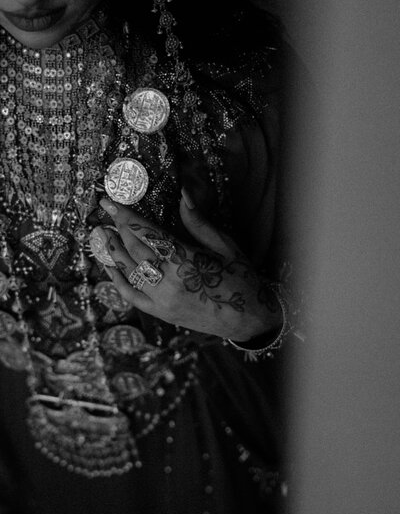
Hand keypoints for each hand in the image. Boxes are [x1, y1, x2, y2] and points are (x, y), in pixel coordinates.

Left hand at [96, 189, 281, 341]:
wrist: (249, 319)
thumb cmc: (241, 278)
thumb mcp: (225, 246)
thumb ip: (198, 222)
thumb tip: (183, 194)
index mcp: (187, 260)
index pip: (148, 233)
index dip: (126, 216)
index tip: (109, 202)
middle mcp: (170, 281)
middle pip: (134, 249)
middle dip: (117, 228)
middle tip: (106, 212)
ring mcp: (163, 300)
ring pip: (129, 271)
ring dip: (113, 251)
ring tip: (102, 234)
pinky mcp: (161, 314)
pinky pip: (132, 296)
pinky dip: (118, 281)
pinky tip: (110, 267)